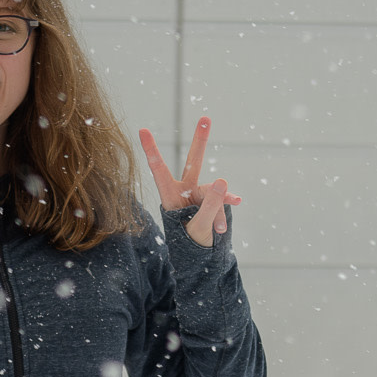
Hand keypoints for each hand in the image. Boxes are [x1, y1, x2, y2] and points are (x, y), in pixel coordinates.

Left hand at [137, 116, 239, 245]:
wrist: (201, 258)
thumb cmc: (191, 244)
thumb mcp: (200, 228)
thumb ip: (210, 206)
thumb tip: (221, 180)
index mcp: (170, 197)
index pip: (159, 170)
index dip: (151, 150)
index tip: (142, 130)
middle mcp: (184, 191)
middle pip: (194, 161)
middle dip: (201, 141)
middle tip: (205, 118)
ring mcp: (200, 194)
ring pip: (213, 191)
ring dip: (218, 210)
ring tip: (218, 228)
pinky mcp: (214, 200)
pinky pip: (223, 199)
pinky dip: (226, 209)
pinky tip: (233, 208)